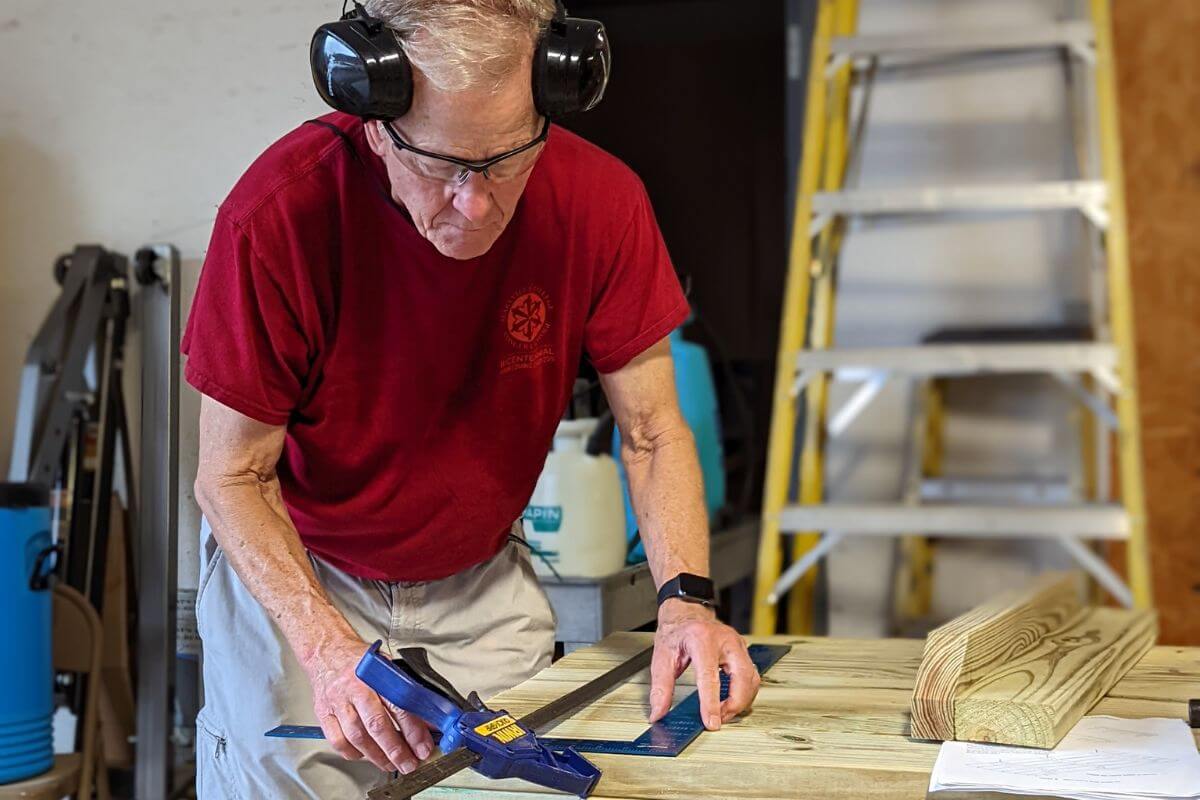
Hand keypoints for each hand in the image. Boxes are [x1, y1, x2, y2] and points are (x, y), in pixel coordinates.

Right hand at [302, 636, 434, 773]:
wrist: (327, 651)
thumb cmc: (359, 660)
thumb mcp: (387, 666)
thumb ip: (405, 691)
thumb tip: (427, 716)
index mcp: (376, 675)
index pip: (399, 705)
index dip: (413, 730)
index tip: (423, 747)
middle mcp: (355, 689)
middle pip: (377, 725)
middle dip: (395, 750)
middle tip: (408, 764)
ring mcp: (338, 702)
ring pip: (357, 736)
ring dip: (376, 756)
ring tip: (390, 764)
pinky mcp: (324, 713)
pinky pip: (338, 741)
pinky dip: (352, 753)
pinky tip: (364, 755)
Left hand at [648, 600, 760, 730]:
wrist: (686, 613)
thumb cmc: (676, 632)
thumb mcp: (662, 657)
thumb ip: (661, 687)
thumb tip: (659, 712)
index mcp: (701, 639)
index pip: (710, 675)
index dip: (711, 702)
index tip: (711, 722)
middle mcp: (725, 640)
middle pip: (742, 678)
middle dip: (734, 705)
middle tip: (718, 720)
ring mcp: (737, 644)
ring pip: (752, 679)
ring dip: (740, 701)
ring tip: (722, 713)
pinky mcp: (743, 651)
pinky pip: (751, 677)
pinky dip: (744, 693)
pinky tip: (730, 701)